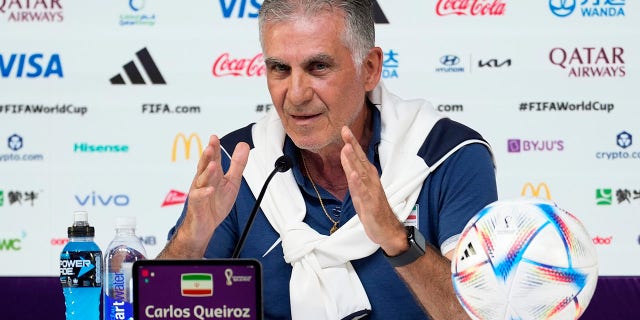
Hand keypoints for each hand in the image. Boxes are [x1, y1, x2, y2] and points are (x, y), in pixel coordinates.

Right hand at [176, 135, 248, 254]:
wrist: (204, 226)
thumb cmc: (215, 203)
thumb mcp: (231, 182)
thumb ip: (237, 164)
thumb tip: (243, 145)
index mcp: (211, 174)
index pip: (213, 159)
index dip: (214, 148)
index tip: (215, 137)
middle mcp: (203, 181)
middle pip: (205, 166)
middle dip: (208, 156)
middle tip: (211, 145)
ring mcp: (199, 192)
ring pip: (202, 180)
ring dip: (207, 172)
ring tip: (213, 165)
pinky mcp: (197, 205)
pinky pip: (199, 198)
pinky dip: (204, 193)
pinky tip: (210, 189)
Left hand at [339, 127, 406, 254]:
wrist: (386, 229)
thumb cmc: (372, 208)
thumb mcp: (358, 188)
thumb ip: (352, 171)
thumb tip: (345, 153)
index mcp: (368, 176)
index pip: (359, 157)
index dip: (352, 143)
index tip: (344, 129)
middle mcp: (371, 181)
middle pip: (360, 160)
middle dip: (352, 145)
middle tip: (345, 131)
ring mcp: (371, 192)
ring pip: (361, 173)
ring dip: (354, 160)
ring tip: (347, 147)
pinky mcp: (371, 204)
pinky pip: (363, 192)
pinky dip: (358, 183)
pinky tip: (354, 174)